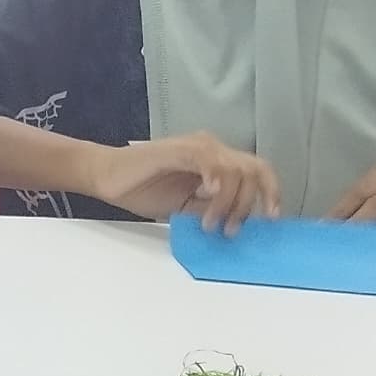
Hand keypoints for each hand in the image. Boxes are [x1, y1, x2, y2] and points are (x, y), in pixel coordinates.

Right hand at [78, 132, 281, 233]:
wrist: (105, 177)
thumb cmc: (140, 189)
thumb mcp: (184, 207)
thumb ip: (209, 210)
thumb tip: (235, 224)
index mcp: (216, 162)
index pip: (256, 171)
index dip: (270, 193)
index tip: (270, 219)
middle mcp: (212, 149)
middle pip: (254, 169)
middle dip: (249, 203)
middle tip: (231, 228)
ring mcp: (197, 147)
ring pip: (235, 168)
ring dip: (229, 201)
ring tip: (210, 222)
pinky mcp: (178, 149)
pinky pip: (208, 159)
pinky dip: (216, 177)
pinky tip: (209, 193)